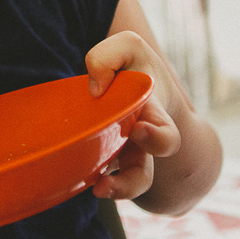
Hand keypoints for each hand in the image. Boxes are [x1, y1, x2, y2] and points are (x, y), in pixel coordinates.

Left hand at [85, 31, 183, 200]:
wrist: (139, 85)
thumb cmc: (134, 67)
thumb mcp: (129, 47)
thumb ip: (111, 55)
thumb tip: (96, 88)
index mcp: (151, 117)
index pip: (166, 138)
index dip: (157, 139)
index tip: (138, 129)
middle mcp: (137, 144)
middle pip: (142, 175)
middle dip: (131, 182)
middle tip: (107, 180)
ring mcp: (119, 155)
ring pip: (119, 186)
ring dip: (111, 191)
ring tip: (96, 189)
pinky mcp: (97, 157)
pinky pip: (92, 175)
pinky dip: (83, 179)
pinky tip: (73, 176)